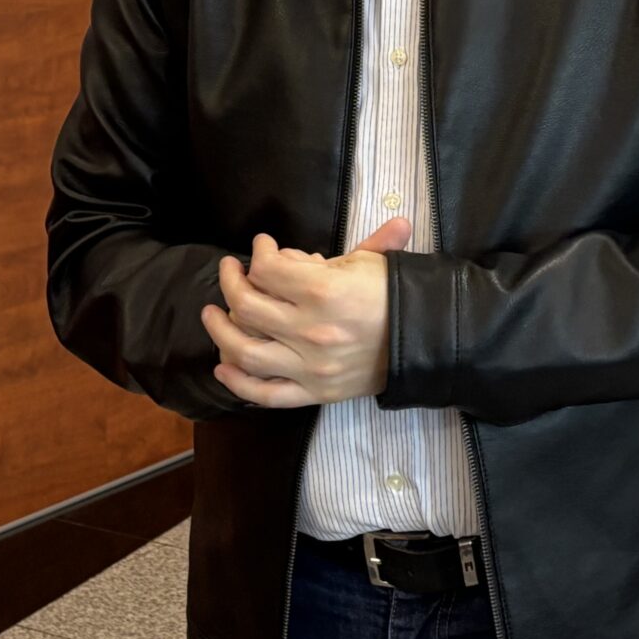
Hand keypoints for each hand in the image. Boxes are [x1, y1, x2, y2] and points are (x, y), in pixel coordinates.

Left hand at [200, 218, 410, 408]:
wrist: (426, 342)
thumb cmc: (396, 296)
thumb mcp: (369, 261)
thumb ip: (318, 254)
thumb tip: (286, 250)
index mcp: (325, 291)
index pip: (268, 268)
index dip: (259, 251)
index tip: (262, 245)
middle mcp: (311, 330)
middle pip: (247, 304)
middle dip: (232, 281)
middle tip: (231, 271)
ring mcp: (310, 366)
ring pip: (245, 349)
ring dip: (220, 329)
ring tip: (212, 313)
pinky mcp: (314, 392)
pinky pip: (264, 394)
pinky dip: (237, 382)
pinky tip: (223, 365)